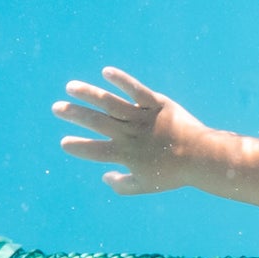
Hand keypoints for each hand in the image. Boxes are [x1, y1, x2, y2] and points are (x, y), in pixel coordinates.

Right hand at [53, 67, 207, 194]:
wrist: (201, 156)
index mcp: (126, 154)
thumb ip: (123, 185)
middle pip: (97, 122)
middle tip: (57, 108)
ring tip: (71, 86)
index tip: (64, 142)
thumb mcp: (146, 185)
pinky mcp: (157, 103)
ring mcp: (142, 117)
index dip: (78, 147)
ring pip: (111, 103)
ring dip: (89, 94)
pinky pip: (136, 90)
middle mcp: (130, 134)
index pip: (95, 150)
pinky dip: (121, 80)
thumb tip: (105, 177)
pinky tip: (106, 72)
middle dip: (74, 114)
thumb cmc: (173, 173)